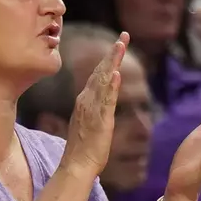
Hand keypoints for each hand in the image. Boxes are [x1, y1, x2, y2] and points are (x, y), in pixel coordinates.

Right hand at [58, 32, 128, 178]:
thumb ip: (95, 108)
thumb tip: (101, 99)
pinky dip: (110, 86)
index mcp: (85, 100)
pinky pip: (106, 100)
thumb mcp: (90, 122)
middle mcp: (86, 100)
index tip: (118, 43)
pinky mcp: (99, 120)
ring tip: (121, 45)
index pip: (98, 74)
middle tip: (123, 36)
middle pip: (101, 72)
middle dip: (113, 53)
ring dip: (112, 62)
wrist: (76, 165)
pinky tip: (115, 73)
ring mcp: (91, 109)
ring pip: (103, 81)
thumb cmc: (84, 148)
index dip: (108, 58)